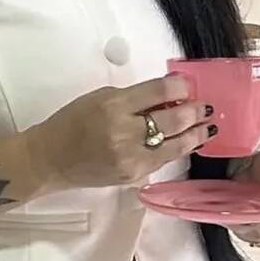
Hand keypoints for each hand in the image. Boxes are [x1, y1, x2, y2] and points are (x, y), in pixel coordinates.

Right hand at [29, 74, 213, 192]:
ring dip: (195, 135)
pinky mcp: (133, 175)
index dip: (180, 87)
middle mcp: (124, 132)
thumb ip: (134, 97)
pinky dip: (178, 149)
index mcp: (114, 106)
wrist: (51, 159)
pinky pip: (163, 160)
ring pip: (175, 145)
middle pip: (173, 120)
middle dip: (194, 111)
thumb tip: (167, 95)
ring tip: (208, 127)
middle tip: (205, 106)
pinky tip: (189, 142)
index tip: (188, 85)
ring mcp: (131, 158)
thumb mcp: (100, 98)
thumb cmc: (73, 122)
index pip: (159, 92)